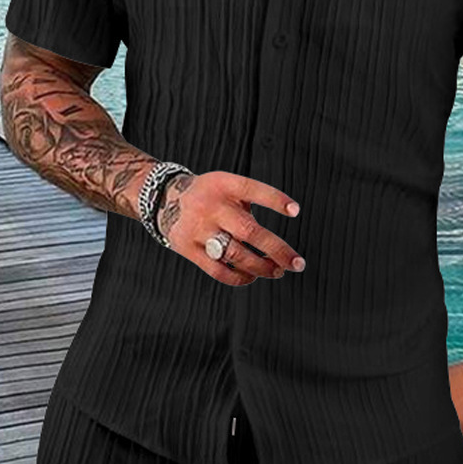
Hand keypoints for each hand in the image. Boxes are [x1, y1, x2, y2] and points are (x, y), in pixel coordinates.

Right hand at [156, 170, 304, 285]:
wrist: (165, 198)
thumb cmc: (210, 195)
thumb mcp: (227, 186)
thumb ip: (249, 206)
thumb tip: (275, 244)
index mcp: (224, 185)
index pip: (252, 189)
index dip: (275, 199)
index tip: (295, 210)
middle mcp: (211, 206)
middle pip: (248, 230)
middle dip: (277, 249)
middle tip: (297, 263)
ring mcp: (198, 229)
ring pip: (235, 254)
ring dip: (261, 266)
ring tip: (278, 271)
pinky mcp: (188, 249)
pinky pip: (217, 270)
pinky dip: (239, 277)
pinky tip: (253, 277)